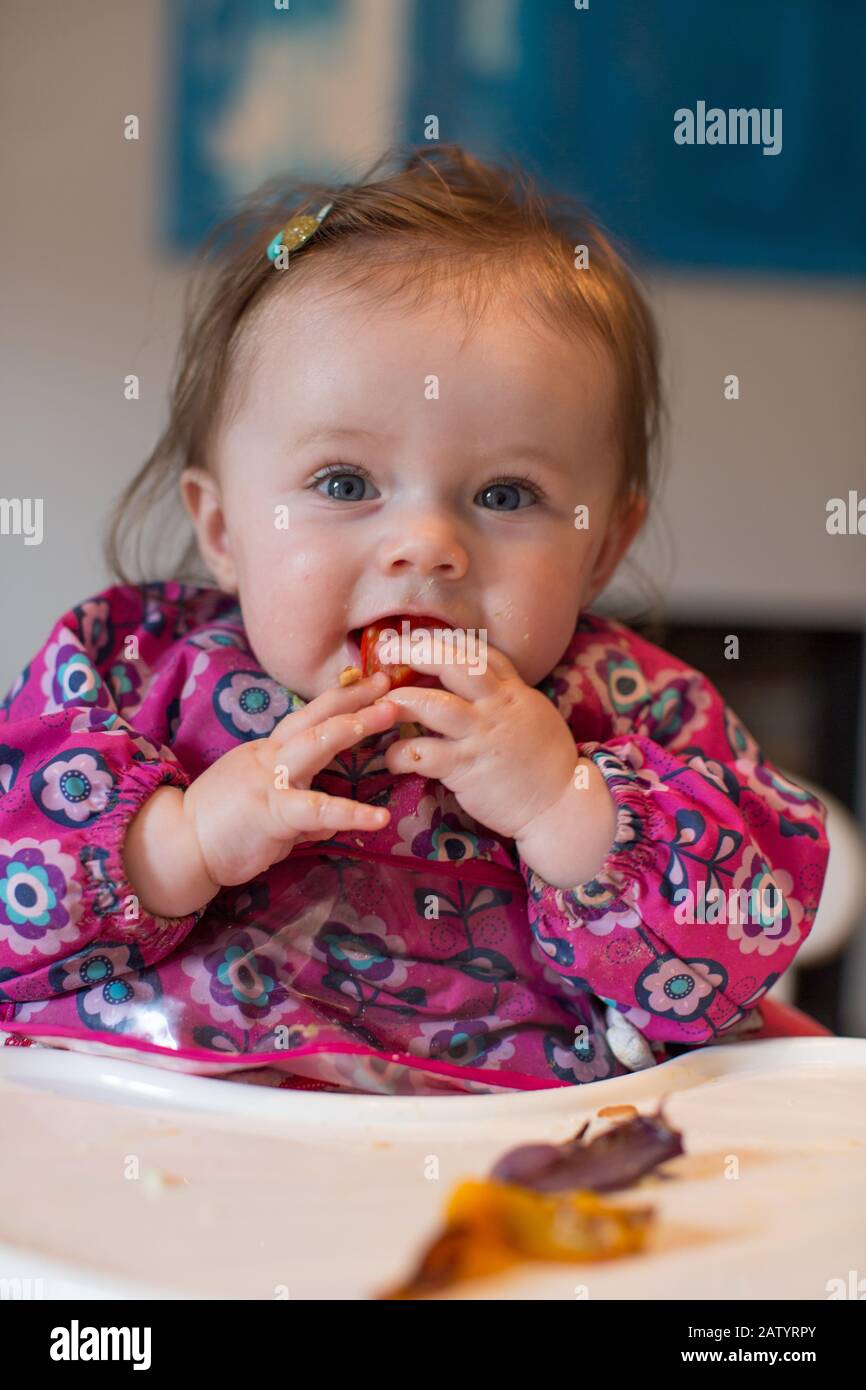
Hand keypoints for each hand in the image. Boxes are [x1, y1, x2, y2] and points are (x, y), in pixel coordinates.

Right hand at [174, 672, 398, 894]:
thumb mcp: (265, 810)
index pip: (307, 718)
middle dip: (353, 696)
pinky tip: (380, 817)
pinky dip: (351, 813)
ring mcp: (270, 781)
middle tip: (388, 682)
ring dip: (353, 725)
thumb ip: (299, 809)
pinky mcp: (271, 812)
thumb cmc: (219, 828)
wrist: (177, 846)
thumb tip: (327, 819)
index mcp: (267, 752)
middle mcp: (269, 757)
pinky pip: (317, 810)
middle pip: (314, 716)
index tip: (369, 682)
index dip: (339, 698)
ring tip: (389, 715)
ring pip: (314, 743)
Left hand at [378, 636, 578, 842]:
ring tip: (380, 704)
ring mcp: (481, 736)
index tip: (418, 637)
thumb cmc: (545, 762)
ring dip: (401, 700)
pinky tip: (392, 758)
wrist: (561, 804)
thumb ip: (504, 696)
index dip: (444, 640)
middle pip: (454, 664)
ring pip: (434, 705)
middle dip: (417, 651)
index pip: (478, 652)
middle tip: (386, 650)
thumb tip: (474, 683)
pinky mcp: (467, 769)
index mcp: (514, 691)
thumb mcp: (533, 715)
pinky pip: (424, 753)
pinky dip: (400, 753)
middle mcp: (497, 707)